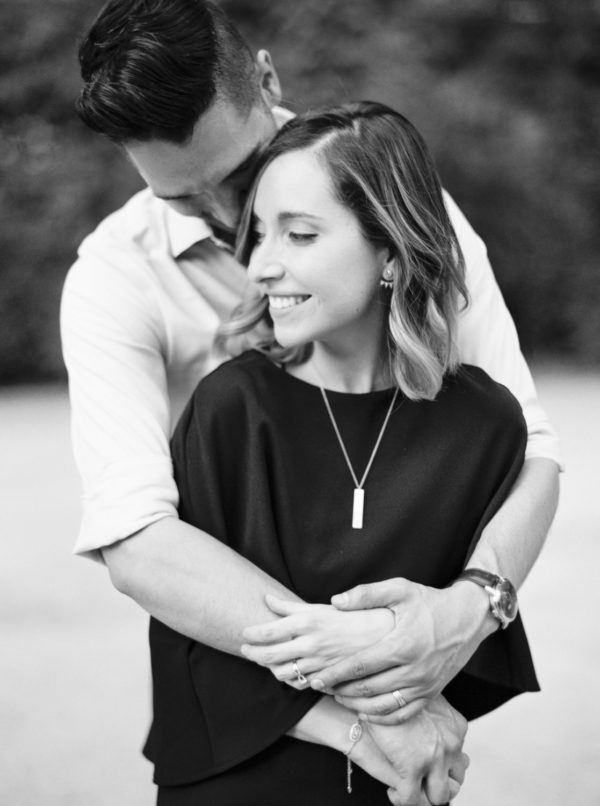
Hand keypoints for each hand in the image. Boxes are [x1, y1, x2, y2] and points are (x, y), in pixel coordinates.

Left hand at [241, 594, 392, 688]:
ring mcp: (320, 664)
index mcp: (310, 621)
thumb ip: (294, 605)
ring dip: (270, 668)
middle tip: (245, 649)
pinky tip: (290, 674)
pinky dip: (291, 681)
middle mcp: (312, 644)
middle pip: (269, 655)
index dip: (252, 634)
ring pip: (283, 674)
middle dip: (252, 653)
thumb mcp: (326, 606)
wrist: (393, 637)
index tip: (244, 633)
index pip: (268, 631)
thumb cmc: (361, 614)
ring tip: (266, 661)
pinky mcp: (331, 679)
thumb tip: (267, 599)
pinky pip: (302, 686)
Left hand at [311, 578, 494, 722]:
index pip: (359, 666)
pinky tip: (365, 711)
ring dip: (357, 706)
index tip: (316, 678)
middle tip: (320, 688)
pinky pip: (403, 713)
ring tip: (338, 698)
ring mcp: (424, 685)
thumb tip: (335, 601)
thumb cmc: (430, 601)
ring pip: (383, 707)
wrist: (468, 617)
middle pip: (368, 690)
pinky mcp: (432, 693)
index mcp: (401, 645)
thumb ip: (366, 594)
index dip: (335, 674)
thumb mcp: (399, 589)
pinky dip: (382, 717)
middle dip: (341, 691)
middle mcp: (413, 670)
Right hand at [367, 695, 468, 805]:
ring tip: (407, 786)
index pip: (460, 758)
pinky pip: (411, 800)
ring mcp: (434, 758)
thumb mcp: (424, 695)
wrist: (375, 688)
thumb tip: (429, 722)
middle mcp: (452, 743)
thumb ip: (433, 711)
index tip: (429, 763)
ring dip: (425, 795)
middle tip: (422, 779)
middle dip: (440, 783)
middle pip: (457, 780)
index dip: (444, 765)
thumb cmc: (394, 687)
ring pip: (439, 796)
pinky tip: (393, 790)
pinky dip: (402, 799)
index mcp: (457, 725)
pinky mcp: (412, 769)